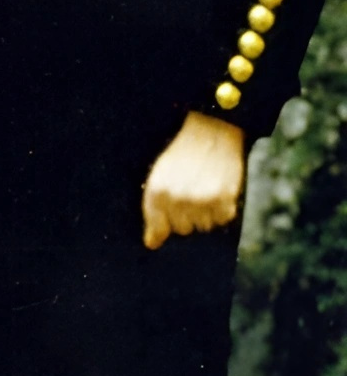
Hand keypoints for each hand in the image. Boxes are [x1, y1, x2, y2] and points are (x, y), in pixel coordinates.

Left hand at [143, 111, 245, 250]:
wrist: (210, 132)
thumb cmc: (182, 155)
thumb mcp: (160, 176)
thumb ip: (153, 211)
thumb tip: (151, 244)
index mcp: (157, 192)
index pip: (158, 228)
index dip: (165, 223)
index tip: (171, 213)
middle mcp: (178, 199)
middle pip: (183, 229)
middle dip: (186, 215)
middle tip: (190, 190)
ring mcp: (201, 202)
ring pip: (204, 226)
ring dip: (205, 212)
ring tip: (203, 187)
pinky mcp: (224, 201)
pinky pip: (222, 220)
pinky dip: (222, 209)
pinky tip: (217, 189)